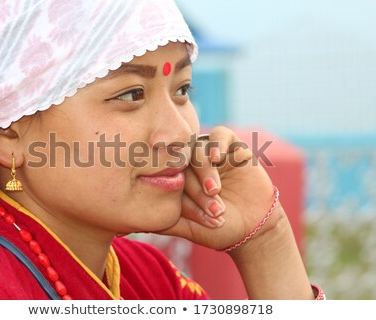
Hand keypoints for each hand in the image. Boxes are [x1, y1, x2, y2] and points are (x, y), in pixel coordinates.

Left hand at [159, 126, 276, 250]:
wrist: (253, 228)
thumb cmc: (218, 229)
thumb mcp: (188, 228)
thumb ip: (164, 222)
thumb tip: (134, 223)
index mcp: (178, 177)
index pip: (169, 175)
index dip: (179, 193)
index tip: (193, 215)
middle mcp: (192, 163)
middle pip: (182, 162)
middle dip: (196, 187)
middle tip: (211, 206)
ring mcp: (211, 153)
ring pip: (198, 149)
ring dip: (205, 171)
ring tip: (215, 190)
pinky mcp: (232, 146)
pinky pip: (221, 134)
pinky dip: (218, 143)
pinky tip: (217, 157)